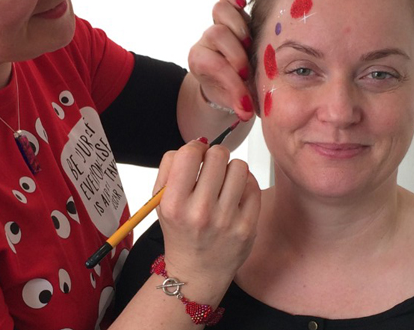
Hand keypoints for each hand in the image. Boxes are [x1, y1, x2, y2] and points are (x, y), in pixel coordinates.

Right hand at [154, 139, 260, 295]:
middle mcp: (200, 212)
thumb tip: (198, 142)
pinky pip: (253, 185)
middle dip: (214, 156)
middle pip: (218, 155)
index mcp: (174, 203)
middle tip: (212, 168)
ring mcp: (226, 220)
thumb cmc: (180, 230)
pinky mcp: (247, 227)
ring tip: (224, 182)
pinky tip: (235, 194)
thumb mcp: (160, 200)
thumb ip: (171, 166)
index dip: (195, 148)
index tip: (197, 154)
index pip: (189, 153)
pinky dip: (245, 184)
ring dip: (231, 169)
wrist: (196, 272)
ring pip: (239, 166)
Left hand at [188, 0, 253, 120]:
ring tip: (250, 43)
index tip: (244, 97)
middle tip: (248, 69)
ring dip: (240, 26)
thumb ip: (239, 102)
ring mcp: (218, 25)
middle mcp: (206, 42)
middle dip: (236, 53)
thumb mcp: (236, 101)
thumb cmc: (235, 92)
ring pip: (221, 11)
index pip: (214, 65)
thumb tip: (245, 110)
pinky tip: (244, 4)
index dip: (231, 79)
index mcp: (200, 62)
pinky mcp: (231, 15)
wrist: (232, 82)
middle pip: (218, 34)